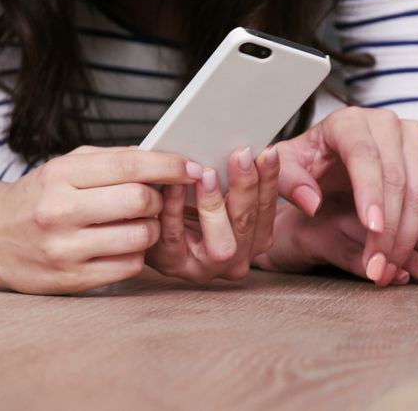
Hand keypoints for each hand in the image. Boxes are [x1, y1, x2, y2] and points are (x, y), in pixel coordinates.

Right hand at [0, 146, 202, 293]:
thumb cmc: (34, 199)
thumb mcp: (61, 168)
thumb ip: (109, 161)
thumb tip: (164, 159)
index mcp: (59, 175)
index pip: (129, 165)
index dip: (169, 165)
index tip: (190, 168)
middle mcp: (60, 211)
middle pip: (140, 201)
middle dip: (159, 200)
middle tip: (154, 200)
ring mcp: (65, 249)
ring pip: (140, 237)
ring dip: (151, 229)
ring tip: (137, 224)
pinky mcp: (72, 280)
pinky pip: (129, 266)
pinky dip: (135, 254)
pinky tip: (121, 246)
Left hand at [147, 146, 279, 283]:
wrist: (148, 229)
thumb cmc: (188, 206)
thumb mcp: (219, 192)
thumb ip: (235, 178)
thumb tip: (246, 149)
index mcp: (254, 239)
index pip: (267, 207)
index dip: (270, 179)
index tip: (268, 151)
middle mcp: (236, 258)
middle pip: (247, 223)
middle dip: (245, 186)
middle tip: (240, 155)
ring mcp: (206, 267)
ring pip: (221, 244)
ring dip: (214, 205)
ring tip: (206, 173)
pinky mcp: (173, 265)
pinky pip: (176, 238)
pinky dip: (175, 208)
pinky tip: (173, 185)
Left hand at [275, 107, 417, 284]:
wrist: (337, 152)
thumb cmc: (312, 160)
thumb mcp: (288, 168)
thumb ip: (290, 182)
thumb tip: (311, 202)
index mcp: (347, 122)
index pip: (364, 157)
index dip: (371, 195)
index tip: (372, 229)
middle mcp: (386, 123)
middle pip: (397, 178)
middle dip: (389, 229)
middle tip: (377, 264)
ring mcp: (415, 135)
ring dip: (410, 234)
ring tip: (389, 263)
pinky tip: (406, 246)